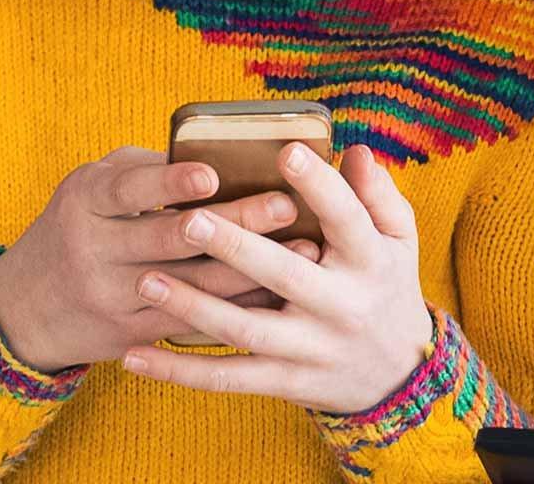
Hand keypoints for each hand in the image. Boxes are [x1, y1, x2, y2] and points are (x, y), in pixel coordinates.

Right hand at [0, 147, 311, 368]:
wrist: (22, 308)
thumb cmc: (73, 229)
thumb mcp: (88, 188)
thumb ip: (141, 170)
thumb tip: (215, 149)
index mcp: (84, 201)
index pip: (128, 190)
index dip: (169, 182)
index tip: (213, 175)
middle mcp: (94, 249)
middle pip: (171, 237)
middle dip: (234, 222)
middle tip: (286, 205)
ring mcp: (111, 296)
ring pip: (191, 284)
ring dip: (251, 267)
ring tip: (304, 249)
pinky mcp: (130, 333)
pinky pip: (192, 321)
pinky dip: (237, 305)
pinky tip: (277, 292)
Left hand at [117, 144, 437, 413]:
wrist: (399, 375)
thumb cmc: (387, 288)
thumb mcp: (399, 241)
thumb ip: (377, 196)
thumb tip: (356, 152)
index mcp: (369, 262)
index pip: (345, 219)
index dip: (318, 187)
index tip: (286, 152)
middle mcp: (340, 307)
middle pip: (284, 275)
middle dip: (236, 248)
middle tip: (189, 220)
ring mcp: (310, 349)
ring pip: (246, 330)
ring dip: (193, 308)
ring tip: (146, 280)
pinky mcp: (285, 381)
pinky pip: (227, 379)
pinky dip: (179, 372)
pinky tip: (134, 356)